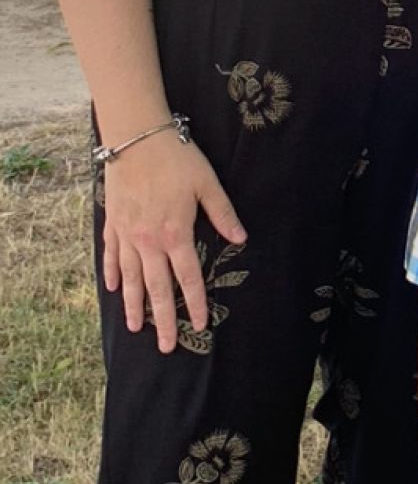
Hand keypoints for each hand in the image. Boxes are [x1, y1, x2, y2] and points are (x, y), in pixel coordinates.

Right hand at [102, 129, 246, 352]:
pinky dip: (111, 275)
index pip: (188, 278)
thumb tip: (241, 238)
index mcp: (175, 233)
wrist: (136, 136)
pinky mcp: (112, 223)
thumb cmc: (176, 158)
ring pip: (130, 279)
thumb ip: (223, 214)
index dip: (195, 304)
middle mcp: (148, 241)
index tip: (200, 325)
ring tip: (135, 327)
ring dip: (134, 305)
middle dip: (162, 320)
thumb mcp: (207, 184)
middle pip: (157, 289)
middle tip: (165, 346)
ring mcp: (126, 234)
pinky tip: (113, 290)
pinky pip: (110, 256)